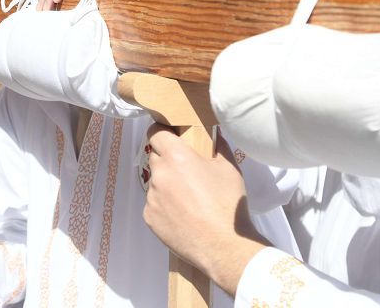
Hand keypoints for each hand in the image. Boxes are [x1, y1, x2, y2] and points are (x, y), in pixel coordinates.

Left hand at [143, 125, 267, 295]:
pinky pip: (154, 204)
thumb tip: (214, 134)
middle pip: (155, 157)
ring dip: (166, 184)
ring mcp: (152, 198)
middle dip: (167, 160)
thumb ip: (218, 146)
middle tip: (185, 171)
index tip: (169, 136)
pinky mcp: (149, 218)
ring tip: (188, 199)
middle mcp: (159, 175)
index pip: (156, 133)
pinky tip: (182, 215)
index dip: (161, 132)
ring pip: (155, 183)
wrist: (223, 246)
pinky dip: (164, 206)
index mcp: (176, 157)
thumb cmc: (228, 204)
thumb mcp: (229, 168)